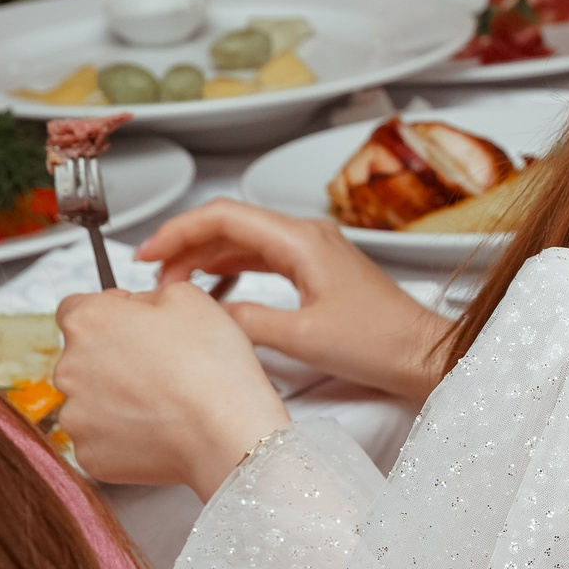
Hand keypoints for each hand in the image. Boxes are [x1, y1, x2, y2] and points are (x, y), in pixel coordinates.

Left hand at [55, 281, 289, 498]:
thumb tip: (133, 307)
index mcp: (87, 322)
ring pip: (90, 399)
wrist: (225, 431)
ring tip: (162, 399)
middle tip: (159, 364)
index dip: (109, 312)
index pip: (74, 307)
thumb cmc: (210, 363)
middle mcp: (68, 368)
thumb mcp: (188, 297)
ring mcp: (74, 416)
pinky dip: (123, 432)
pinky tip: (157, 426)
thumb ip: (146, 294)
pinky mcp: (88, 454)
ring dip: (116, 396)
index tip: (134, 324)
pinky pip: (101, 437)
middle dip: (113, 356)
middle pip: (82, 356)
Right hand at [137, 199, 451, 403]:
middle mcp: (308, 235)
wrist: (422, 352)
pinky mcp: (318, 268)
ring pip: (245, 238)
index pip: (226, 216)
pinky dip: (231, 264)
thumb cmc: (377, 342)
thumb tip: (206, 314)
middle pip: (231, 222)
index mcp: (303, 240)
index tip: (147, 253)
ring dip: (205, 254)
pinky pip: (263, 255)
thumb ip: (246, 321)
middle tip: (151, 271)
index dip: (179, 230)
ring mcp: (315, 250)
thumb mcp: (301, 337)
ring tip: (173, 282)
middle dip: (185, 242)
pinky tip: (213, 282)